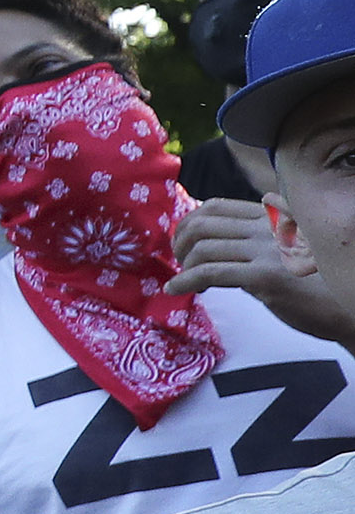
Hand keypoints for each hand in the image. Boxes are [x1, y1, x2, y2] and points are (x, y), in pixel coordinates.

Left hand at [174, 196, 349, 338]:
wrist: (349, 306)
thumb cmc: (318, 283)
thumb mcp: (287, 250)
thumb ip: (257, 243)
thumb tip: (216, 248)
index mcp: (273, 218)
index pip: (217, 207)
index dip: (189, 222)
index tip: (182, 241)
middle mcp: (269, 227)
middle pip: (203, 223)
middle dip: (179, 241)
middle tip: (177, 260)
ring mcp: (267, 250)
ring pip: (203, 247)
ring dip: (183, 264)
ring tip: (182, 279)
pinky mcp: (264, 276)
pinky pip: (210, 272)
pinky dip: (185, 281)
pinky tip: (176, 290)